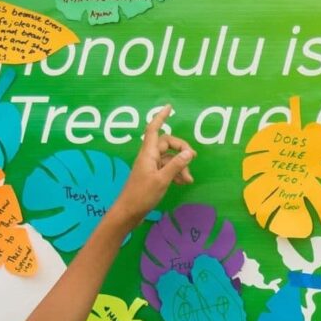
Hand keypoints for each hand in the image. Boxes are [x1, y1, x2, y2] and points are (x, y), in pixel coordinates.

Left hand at [109, 105, 195, 229]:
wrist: (128, 212)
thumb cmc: (142, 195)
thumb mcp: (162, 180)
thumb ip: (176, 165)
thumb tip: (189, 153)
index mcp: (148, 153)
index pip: (154, 129)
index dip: (161, 117)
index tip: (169, 107)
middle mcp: (148, 156)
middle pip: (166, 143)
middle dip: (180, 149)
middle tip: (192, 159)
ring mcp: (149, 166)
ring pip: (168, 158)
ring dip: (180, 165)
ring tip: (189, 179)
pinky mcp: (151, 176)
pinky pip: (166, 168)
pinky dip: (175, 173)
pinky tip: (183, 182)